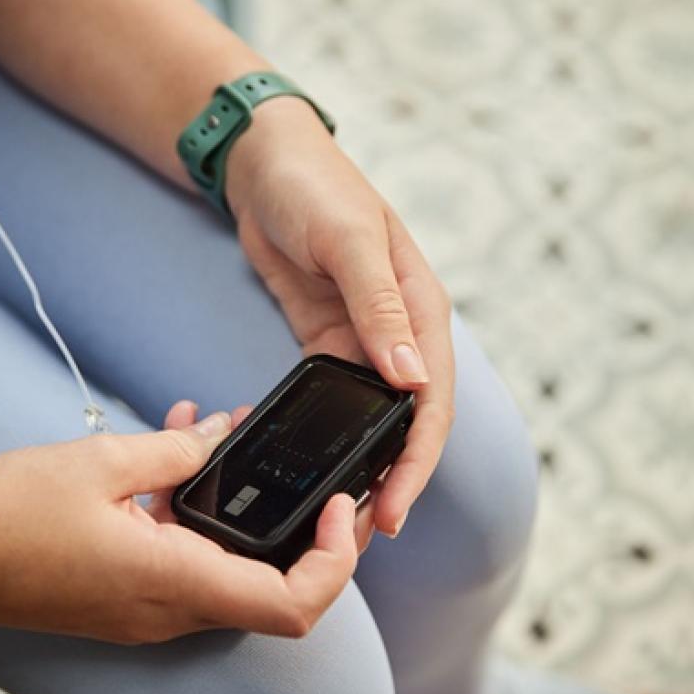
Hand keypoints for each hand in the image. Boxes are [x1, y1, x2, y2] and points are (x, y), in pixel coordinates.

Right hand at [0, 402, 373, 643]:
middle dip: (305, 533)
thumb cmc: (3, 515)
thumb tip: (218, 437)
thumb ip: (176, 451)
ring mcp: (144, 609)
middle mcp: (168, 610)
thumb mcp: (103, 463)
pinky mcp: (122, 594)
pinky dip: (193, 512)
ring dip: (240, 509)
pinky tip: (173, 447)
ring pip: (226, 565)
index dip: (334, 562)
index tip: (337, 508)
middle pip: (272, 589)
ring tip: (231, 436)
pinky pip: (181, 557)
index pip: (292, 604)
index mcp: (173, 583)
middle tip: (320, 481)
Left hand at [226, 97, 455, 537]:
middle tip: (368, 530)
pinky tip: (318, 461)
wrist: (262, 162)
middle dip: (395, 476)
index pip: (432, 399)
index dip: (418, 459)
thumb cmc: (315, 186)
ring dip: (365, 462)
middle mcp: (399, 329)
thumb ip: (379, 308)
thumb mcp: (349, 242)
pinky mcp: (326, 340)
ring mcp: (362, 338)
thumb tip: (411, 380)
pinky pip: (335, 397)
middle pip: (408, 418)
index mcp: (419, 307)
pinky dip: (332, 432)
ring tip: (344, 510)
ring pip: (373, 416)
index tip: (397, 509)